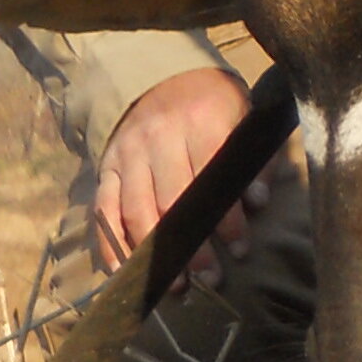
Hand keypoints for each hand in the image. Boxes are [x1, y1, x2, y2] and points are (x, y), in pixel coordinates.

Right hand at [94, 66, 267, 284]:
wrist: (159, 76)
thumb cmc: (212, 103)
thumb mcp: (242, 114)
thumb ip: (253, 158)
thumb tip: (258, 202)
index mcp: (200, 121)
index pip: (213, 177)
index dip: (226, 217)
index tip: (240, 248)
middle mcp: (159, 138)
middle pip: (173, 201)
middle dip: (193, 245)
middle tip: (211, 278)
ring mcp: (128, 154)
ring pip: (137, 211)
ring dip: (154, 254)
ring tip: (177, 286)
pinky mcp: (106, 167)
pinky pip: (104, 211)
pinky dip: (112, 245)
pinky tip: (125, 272)